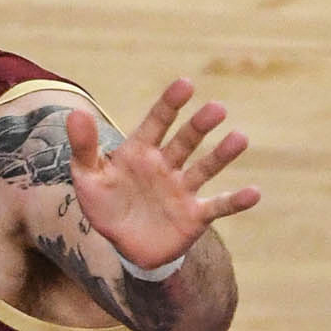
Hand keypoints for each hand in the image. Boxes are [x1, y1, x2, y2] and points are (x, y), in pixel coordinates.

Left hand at [67, 79, 257, 270]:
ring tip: (239, 139)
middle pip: (185, 141)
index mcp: (140, 152)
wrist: (123, 246)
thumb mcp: (88, 178)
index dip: (169, 104)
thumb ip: (84, 147)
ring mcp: (183, 189)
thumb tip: (75, 113)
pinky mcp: (195, 215)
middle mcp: (166, 166)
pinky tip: (254, 193)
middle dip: (199, 126)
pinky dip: (235, 201)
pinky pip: (218, 206)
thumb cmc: (106, 206)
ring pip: (205, 168)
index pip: (156, 122)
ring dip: (222, 155)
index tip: (185, 84)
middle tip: (216, 109)